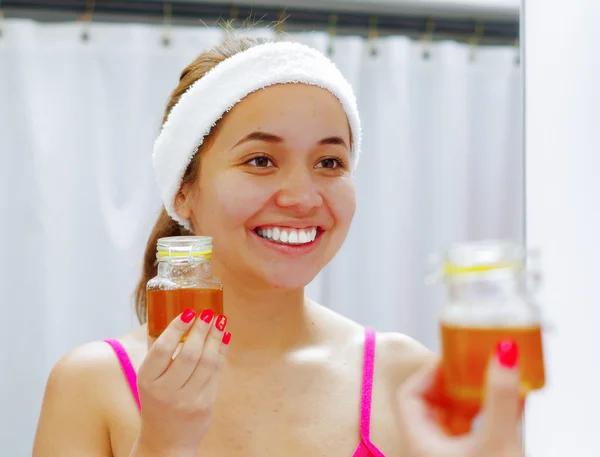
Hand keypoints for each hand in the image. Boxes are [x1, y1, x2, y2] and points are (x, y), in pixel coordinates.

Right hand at [134, 309, 230, 455]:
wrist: (166, 441)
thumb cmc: (157, 401)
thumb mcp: (149, 379)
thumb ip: (159, 352)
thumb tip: (175, 316)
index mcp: (147, 381)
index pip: (162, 349)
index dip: (177, 328)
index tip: (189, 312)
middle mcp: (166, 391)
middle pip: (189, 354)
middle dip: (201, 330)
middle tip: (209, 313)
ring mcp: (188, 400)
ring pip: (207, 362)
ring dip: (215, 338)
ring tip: (220, 321)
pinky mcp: (205, 405)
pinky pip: (216, 373)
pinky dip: (221, 352)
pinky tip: (224, 338)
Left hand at [397, 340, 523, 456]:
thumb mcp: (496, 441)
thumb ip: (500, 397)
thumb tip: (504, 352)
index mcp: (418, 441)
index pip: (410, 394)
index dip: (430, 371)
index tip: (456, 356)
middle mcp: (430, 447)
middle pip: (434, 401)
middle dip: (458, 379)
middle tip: (479, 360)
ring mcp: (451, 455)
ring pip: (458, 416)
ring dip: (478, 395)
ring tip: (498, 375)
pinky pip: (478, 431)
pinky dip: (493, 414)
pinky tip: (516, 402)